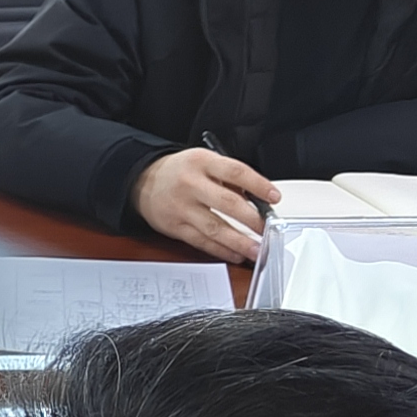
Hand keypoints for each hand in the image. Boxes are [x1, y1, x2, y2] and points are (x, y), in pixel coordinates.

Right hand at [132, 148, 278, 262]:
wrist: (142, 182)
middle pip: (227, 203)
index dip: (258, 185)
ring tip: (257, 250)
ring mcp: (182, 208)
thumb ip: (228, 178)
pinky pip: (201, 241)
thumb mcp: (203, 162)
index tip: (274, 197)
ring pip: (215, 228)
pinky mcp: (175, 227)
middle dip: (252, 219)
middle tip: (268, 229)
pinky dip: (221, 250)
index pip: (235, 172)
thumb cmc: (179, 172)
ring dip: (239, 241)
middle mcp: (191, 184)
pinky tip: (235, 254)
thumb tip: (257, 200)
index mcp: (201, 163)